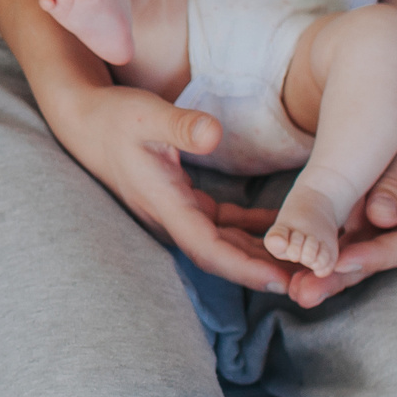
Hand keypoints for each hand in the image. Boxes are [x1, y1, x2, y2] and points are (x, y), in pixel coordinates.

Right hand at [47, 83, 291, 293]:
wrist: (83, 122)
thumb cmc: (114, 117)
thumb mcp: (147, 114)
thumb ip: (181, 125)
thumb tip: (214, 133)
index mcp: (164, 203)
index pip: (209, 249)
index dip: (246, 268)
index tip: (282, 280)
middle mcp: (171, 218)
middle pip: (224, 257)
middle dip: (265, 272)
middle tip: (313, 282)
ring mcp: (176, 214)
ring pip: (226, 245)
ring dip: (262, 255)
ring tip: (306, 262)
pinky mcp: (182, 204)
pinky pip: (223, 227)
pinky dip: (252, 231)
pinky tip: (283, 228)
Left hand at [279, 69, 396, 307]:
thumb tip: (383, 218)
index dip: (373, 258)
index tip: (337, 265)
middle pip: (379, 257)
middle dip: (341, 278)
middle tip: (304, 294)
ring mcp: (391, 219)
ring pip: (359, 251)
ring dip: (328, 271)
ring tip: (295, 288)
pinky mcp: (369, 213)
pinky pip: (347, 235)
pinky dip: (324, 247)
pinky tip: (294, 261)